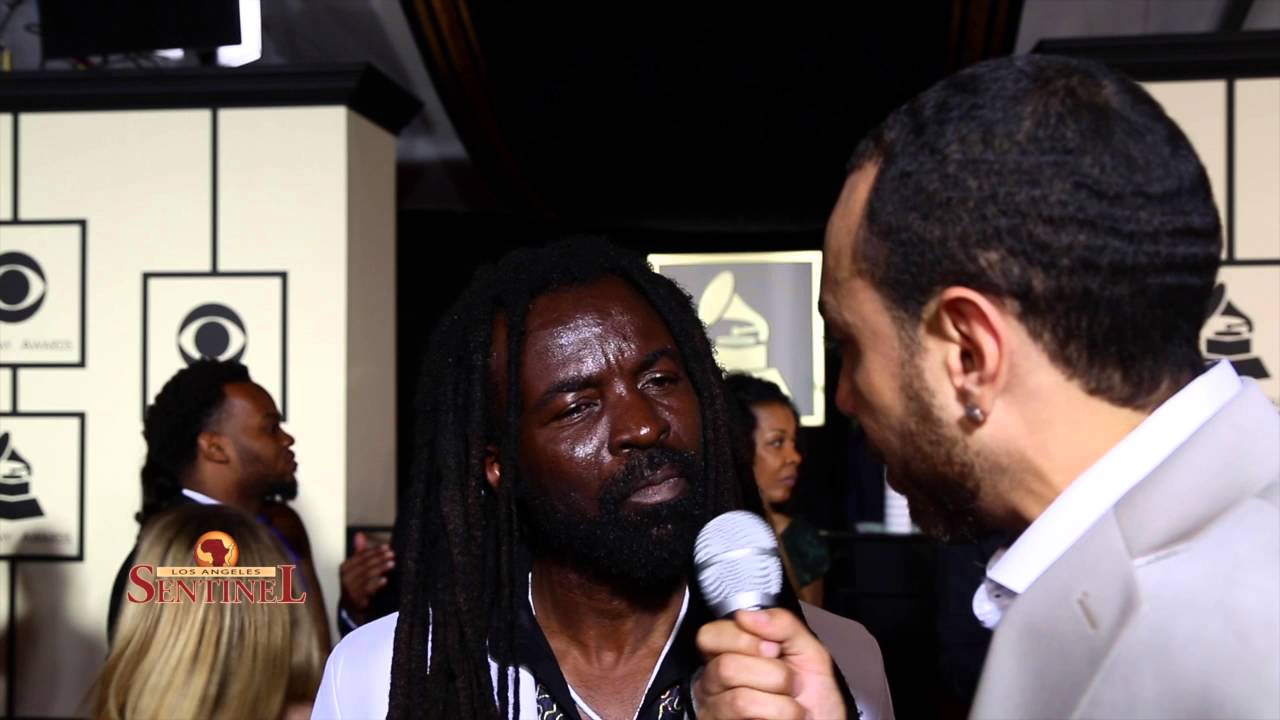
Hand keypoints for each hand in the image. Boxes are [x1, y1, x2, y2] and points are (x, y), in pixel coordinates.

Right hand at [338, 532, 394, 621]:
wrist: (351, 609)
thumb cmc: (356, 585)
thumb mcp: (357, 568)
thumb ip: (360, 552)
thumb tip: (360, 534)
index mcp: (345, 568)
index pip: (361, 556)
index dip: (374, 550)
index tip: (387, 547)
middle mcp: (345, 578)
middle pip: (364, 565)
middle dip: (379, 559)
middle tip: (392, 555)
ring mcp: (350, 590)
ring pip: (366, 576)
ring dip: (380, 569)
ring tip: (392, 564)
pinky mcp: (357, 601)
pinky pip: (367, 590)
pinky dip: (376, 584)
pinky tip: (385, 580)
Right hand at [694, 608, 844, 719]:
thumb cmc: (814, 700)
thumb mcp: (809, 653)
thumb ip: (784, 625)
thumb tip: (746, 615)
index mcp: (730, 655)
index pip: (710, 635)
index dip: (743, 639)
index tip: (774, 650)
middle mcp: (713, 683)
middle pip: (725, 665)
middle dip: (773, 674)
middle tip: (787, 684)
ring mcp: (715, 711)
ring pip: (739, 697)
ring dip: (781, 703)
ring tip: (790, 708)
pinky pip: (745, 714)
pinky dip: (779, 715)